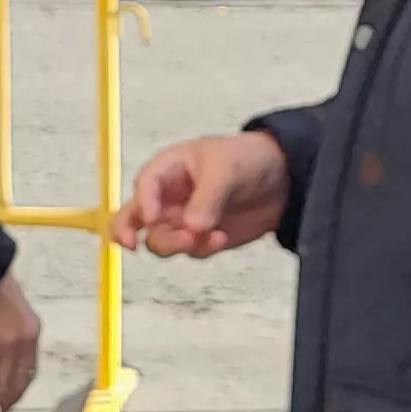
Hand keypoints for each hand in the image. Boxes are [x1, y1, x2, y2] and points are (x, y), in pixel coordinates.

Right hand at [107, 132, 290, 257]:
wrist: (282, 180)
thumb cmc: (247, 159)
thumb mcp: (226, 170)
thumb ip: (206, 199)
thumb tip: (192, 229)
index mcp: (168, 169)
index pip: (144, 185)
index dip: (143, 202)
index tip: (151, 218)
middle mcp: (168, 197)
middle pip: (133, 219)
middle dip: (128, 232)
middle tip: (132, 245)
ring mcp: (182, 220)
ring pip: (160, 240)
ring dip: (174, 244)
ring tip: (200, 238)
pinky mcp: (201, 238)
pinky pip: (190, 251)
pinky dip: (202, 249)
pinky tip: (222, 237)